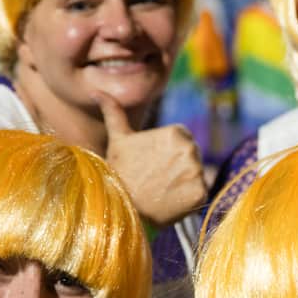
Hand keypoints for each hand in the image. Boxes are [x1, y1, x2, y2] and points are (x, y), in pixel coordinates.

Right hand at [96, 92, 207, 226]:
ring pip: (196, 175)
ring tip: (161, 189)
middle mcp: (190, 150)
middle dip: (177, 166)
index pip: (183, 140)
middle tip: (156, 178)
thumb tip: (96, 91)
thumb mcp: (117, 138)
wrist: (121, 206)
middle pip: (191, 157)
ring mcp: (197, 172)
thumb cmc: (118, 170)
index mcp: (176, 133)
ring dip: (183, 182)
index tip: (153, 163)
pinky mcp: (201, 194)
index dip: (167, 152)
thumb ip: (114, 112)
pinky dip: (189, 199)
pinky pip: (200, 194)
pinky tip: (170, 200)